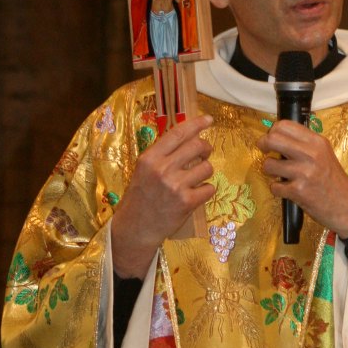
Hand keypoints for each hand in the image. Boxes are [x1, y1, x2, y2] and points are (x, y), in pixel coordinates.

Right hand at [111, 115, 213, 277]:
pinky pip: (210, 188)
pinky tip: (196, 194)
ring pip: (207, 167)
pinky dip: (206, 190)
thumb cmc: (141, 196)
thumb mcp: (144, 170)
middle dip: (206, 148)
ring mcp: (176, 186)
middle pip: (197, 146)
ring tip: (197, 177)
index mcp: (150, 158)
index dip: (197, 124)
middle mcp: (162, 169)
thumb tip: (188, 135)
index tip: (209, 120)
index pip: (178, 133)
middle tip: (205, 152)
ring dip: (206, 170)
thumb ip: (162, 153)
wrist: (137, 227)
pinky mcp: (187, 203)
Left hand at [257, 121, 347, 237]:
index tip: (272, 138)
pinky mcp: (299, 191)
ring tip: (279, 174)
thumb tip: (276, 136)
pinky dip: (277, 189)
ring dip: (269, 170)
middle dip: (263, 144)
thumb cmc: (333, 180)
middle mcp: (311, 154)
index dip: (273, 131)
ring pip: (269, 164)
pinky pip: (274, 186)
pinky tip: (287, 190)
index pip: (285, 125)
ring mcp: (304, 172)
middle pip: (273, 139)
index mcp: (317, 142)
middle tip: (265, 150)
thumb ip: (304, 144)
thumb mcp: (324, 154)